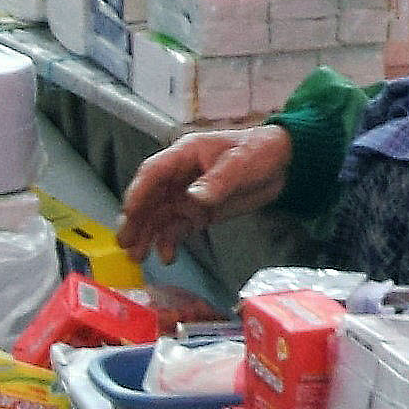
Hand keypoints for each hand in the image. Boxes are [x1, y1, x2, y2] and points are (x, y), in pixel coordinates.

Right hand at [115, 126, 293, 264]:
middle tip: (126, 242)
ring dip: (147, 235)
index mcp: (184, 155)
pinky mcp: (197, 213)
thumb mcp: (241, 163)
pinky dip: (169, 242)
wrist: (282, 164)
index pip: (153, 172)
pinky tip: (167, 256)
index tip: (129, 212)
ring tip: (138, 256)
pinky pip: (177, 228)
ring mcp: (186, 196)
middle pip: (150, 198)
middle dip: (136, 220)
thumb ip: (218, 181)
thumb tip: (194, 197)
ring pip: (159, 217)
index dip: (139, 191)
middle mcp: (179, 177)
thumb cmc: (259, 152)